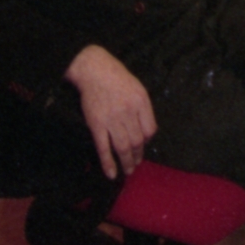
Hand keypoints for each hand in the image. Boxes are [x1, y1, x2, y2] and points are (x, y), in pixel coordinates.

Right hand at [65, 44, 156, 179]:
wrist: (94, 70)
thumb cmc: (117, 78)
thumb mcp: (138, 88)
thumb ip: (143, 108)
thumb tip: (146, 132)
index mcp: (141, 101)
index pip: (150, 130)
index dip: (147, 141)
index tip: (142, 145)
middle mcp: (128, 111)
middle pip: (137, 141)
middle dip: (137, 156)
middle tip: (135, 164)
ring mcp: (112, 119)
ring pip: (123, 147)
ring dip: (126, 162)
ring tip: (128, 170)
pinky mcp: (96, 125)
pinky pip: (103, 148)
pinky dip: (108, 163)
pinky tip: (111, 173)